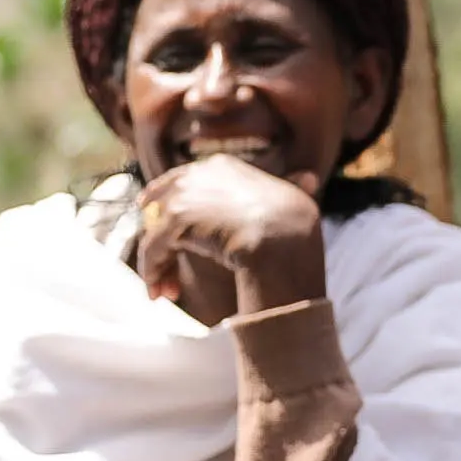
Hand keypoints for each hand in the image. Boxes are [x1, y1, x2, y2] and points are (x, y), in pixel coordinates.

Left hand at [136, 156, 326, 326]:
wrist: (284, 237)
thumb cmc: (295, 225)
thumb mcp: (292, 200)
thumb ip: (291, 188)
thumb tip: (312, 178)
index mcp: (222, 167)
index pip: (181, 179)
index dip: (163, 198)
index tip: (148, 212)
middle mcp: (197, 174)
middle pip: (161, 206)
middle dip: (158, 239)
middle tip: (160, 273)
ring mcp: (184, 195)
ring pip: (156, 232)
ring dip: (156, 266)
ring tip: (162, 293)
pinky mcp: (175, 220)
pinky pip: (153, 249)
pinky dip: (153, 272)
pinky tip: (160, 292)